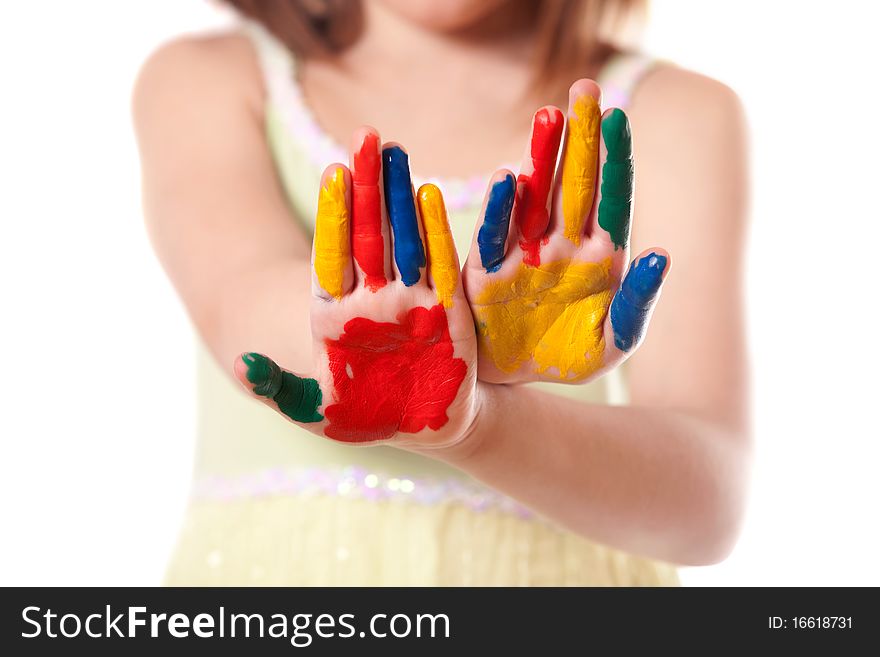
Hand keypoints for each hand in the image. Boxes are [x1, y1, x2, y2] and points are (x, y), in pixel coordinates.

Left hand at [234, 128, 479, 447]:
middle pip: (366, 232)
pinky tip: (431, 196)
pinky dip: (437, 232)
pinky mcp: (445, 308)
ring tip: (397, 151)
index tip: (333, 172)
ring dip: (400, 195)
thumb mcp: (314, 410)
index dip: (334, 215)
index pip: (332, 255)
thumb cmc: (363, 418)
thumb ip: (279, 387)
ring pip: (403, 237)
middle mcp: (370, 297)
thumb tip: (242, 363)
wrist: (422, 426)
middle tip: (367, 138)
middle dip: (367, 186)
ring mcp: (408, 298)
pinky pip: (441, 265)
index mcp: (333, 314)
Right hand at [463, 79, 670, 383]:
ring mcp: (524, 253)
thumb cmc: (568, 359)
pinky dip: (500, 209)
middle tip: (584, 88)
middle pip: (575, 183)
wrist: (516, 385)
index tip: (619, 117)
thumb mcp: (612, 342)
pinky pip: (494, 236)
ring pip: (535, 197)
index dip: (616, 160)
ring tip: (548, 116)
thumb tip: (662, 254)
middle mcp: (564, 244)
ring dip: (541, 157)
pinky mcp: (487, 271)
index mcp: (602, 257)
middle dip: (581, 137)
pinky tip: (508, 178)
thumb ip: (637, 301)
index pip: (613, 199)